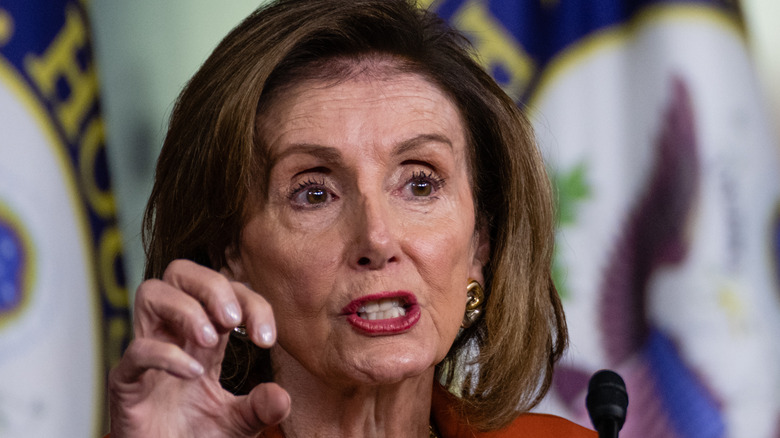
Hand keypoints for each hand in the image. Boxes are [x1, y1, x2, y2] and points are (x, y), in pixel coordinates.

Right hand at [108, 259, 289, 436]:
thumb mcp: (239, 423)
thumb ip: (261, 408)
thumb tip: (282, 396)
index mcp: (204, 337)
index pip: (226, 292)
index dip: (250, 302)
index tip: (267, 340)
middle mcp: (174, 336)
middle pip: (181, 273)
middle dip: (212, 285)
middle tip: (233, 319)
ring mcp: (147, 354)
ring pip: (150, 293)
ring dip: (186, 308)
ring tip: (211, 340)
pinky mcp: (126, 381)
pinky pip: (137, 349)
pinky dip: (167, 355)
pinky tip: (193, 374)